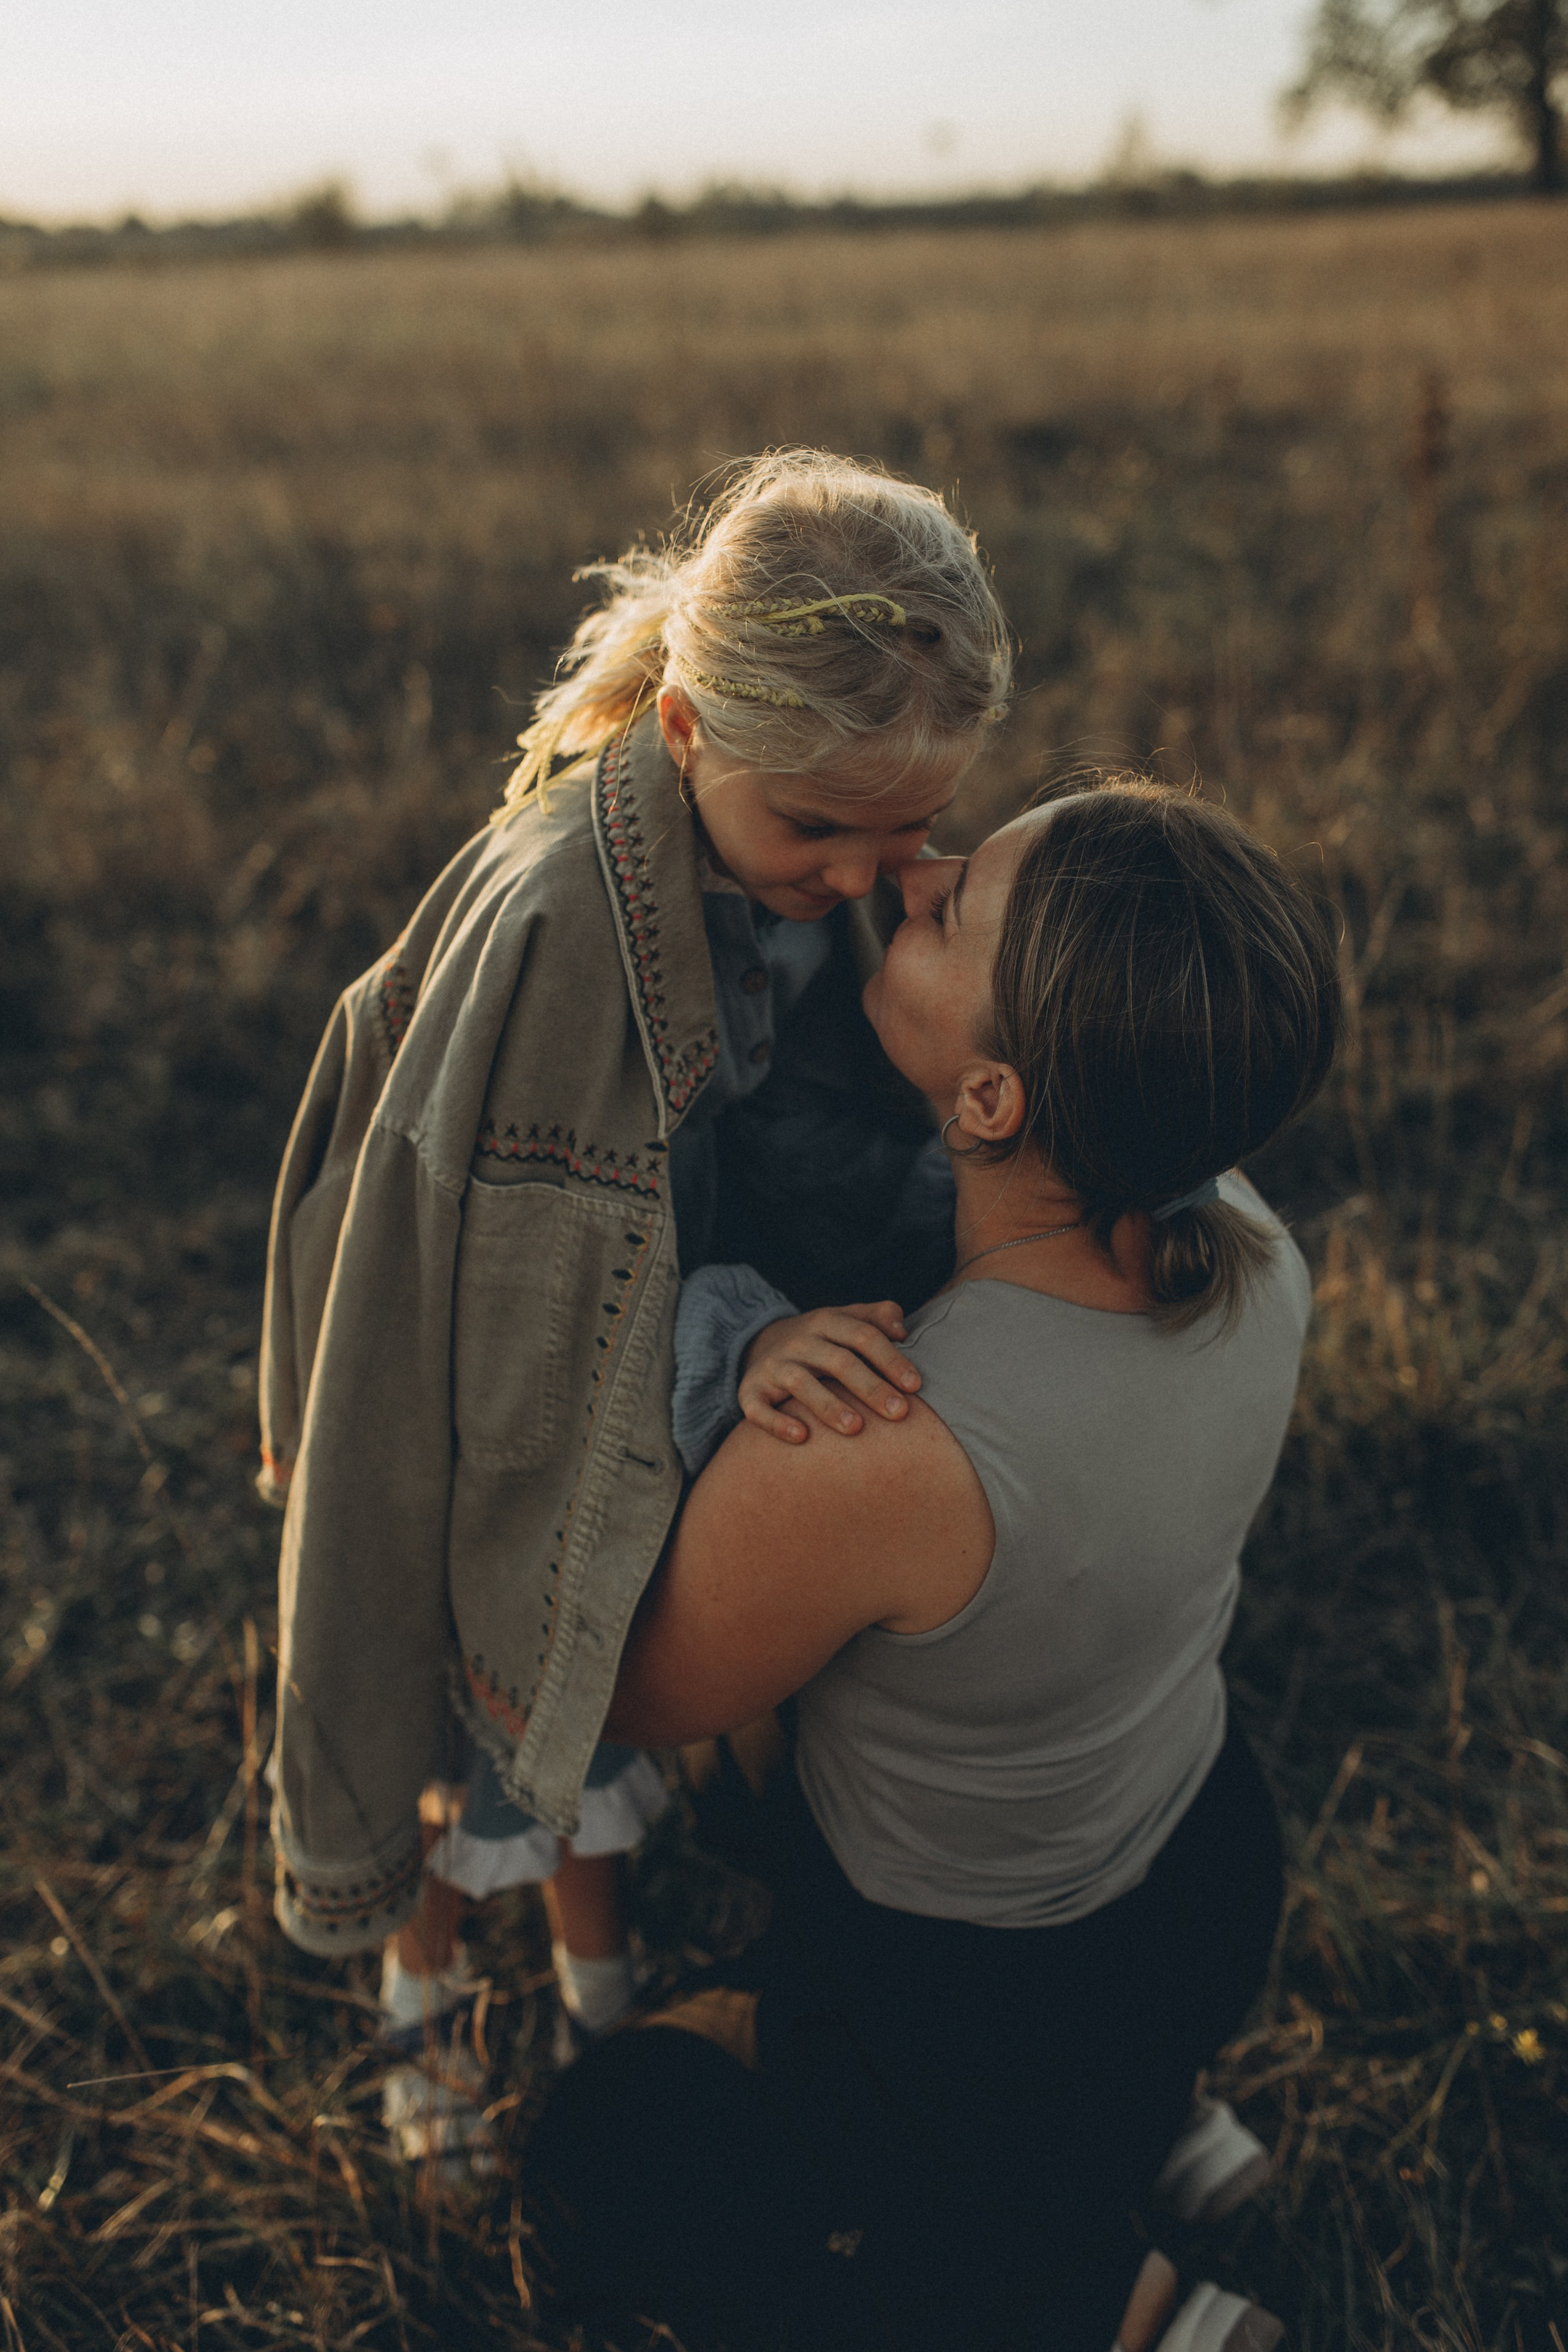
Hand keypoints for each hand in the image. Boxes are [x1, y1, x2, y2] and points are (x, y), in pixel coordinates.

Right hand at [739, 1303, 920, 1444]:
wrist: (760, 1344)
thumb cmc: (822, 1340)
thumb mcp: (846, 1319)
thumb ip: (878, 1317)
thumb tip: (902, 1331)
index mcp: (828, 1322)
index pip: (864, 1336)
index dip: (891, 1360)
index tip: (915, 1385)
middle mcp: (800, 1342)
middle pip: (839, 1361)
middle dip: (871, 1387)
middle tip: (899, 1413)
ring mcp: (774, 1366)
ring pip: (801, 1384)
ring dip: (829, 1406)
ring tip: (856, 1428)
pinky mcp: (751, 1391)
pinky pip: (759, 1409)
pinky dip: (778, 1423)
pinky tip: (802, 1438)